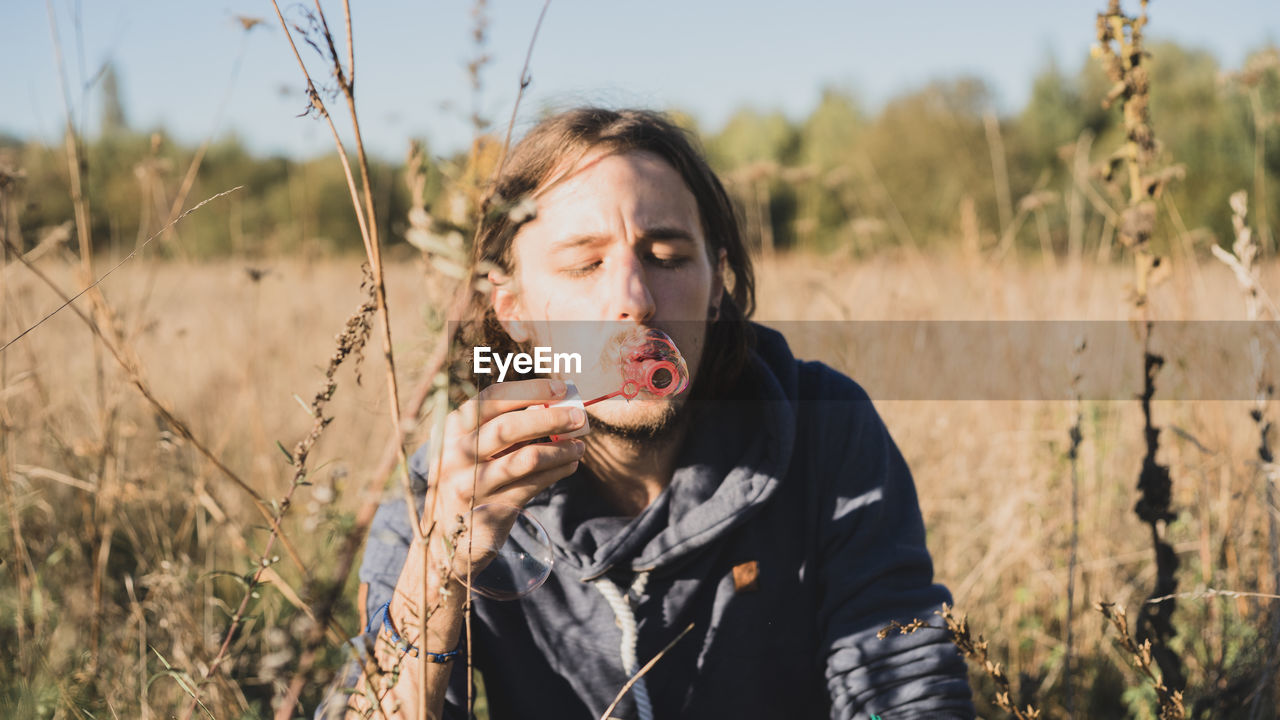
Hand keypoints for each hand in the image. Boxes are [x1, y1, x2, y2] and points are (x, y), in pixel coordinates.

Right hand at [426, 378, 585, 579]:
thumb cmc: (470, 480)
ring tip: (580, 446)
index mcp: (453, 429)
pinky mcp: (491, 509)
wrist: (447, 540)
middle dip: (550, 419)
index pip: (492, 398)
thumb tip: (553, 405)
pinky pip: (534, 484)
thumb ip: (503, 427)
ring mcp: (472, 484)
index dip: (529, 390)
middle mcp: (456, 454)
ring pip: (526, 458)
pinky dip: (557, 471)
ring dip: (560, 449)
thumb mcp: (472, 448)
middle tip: (579, 417)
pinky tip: (570, 465)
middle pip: (508, 427)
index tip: (561, 388)